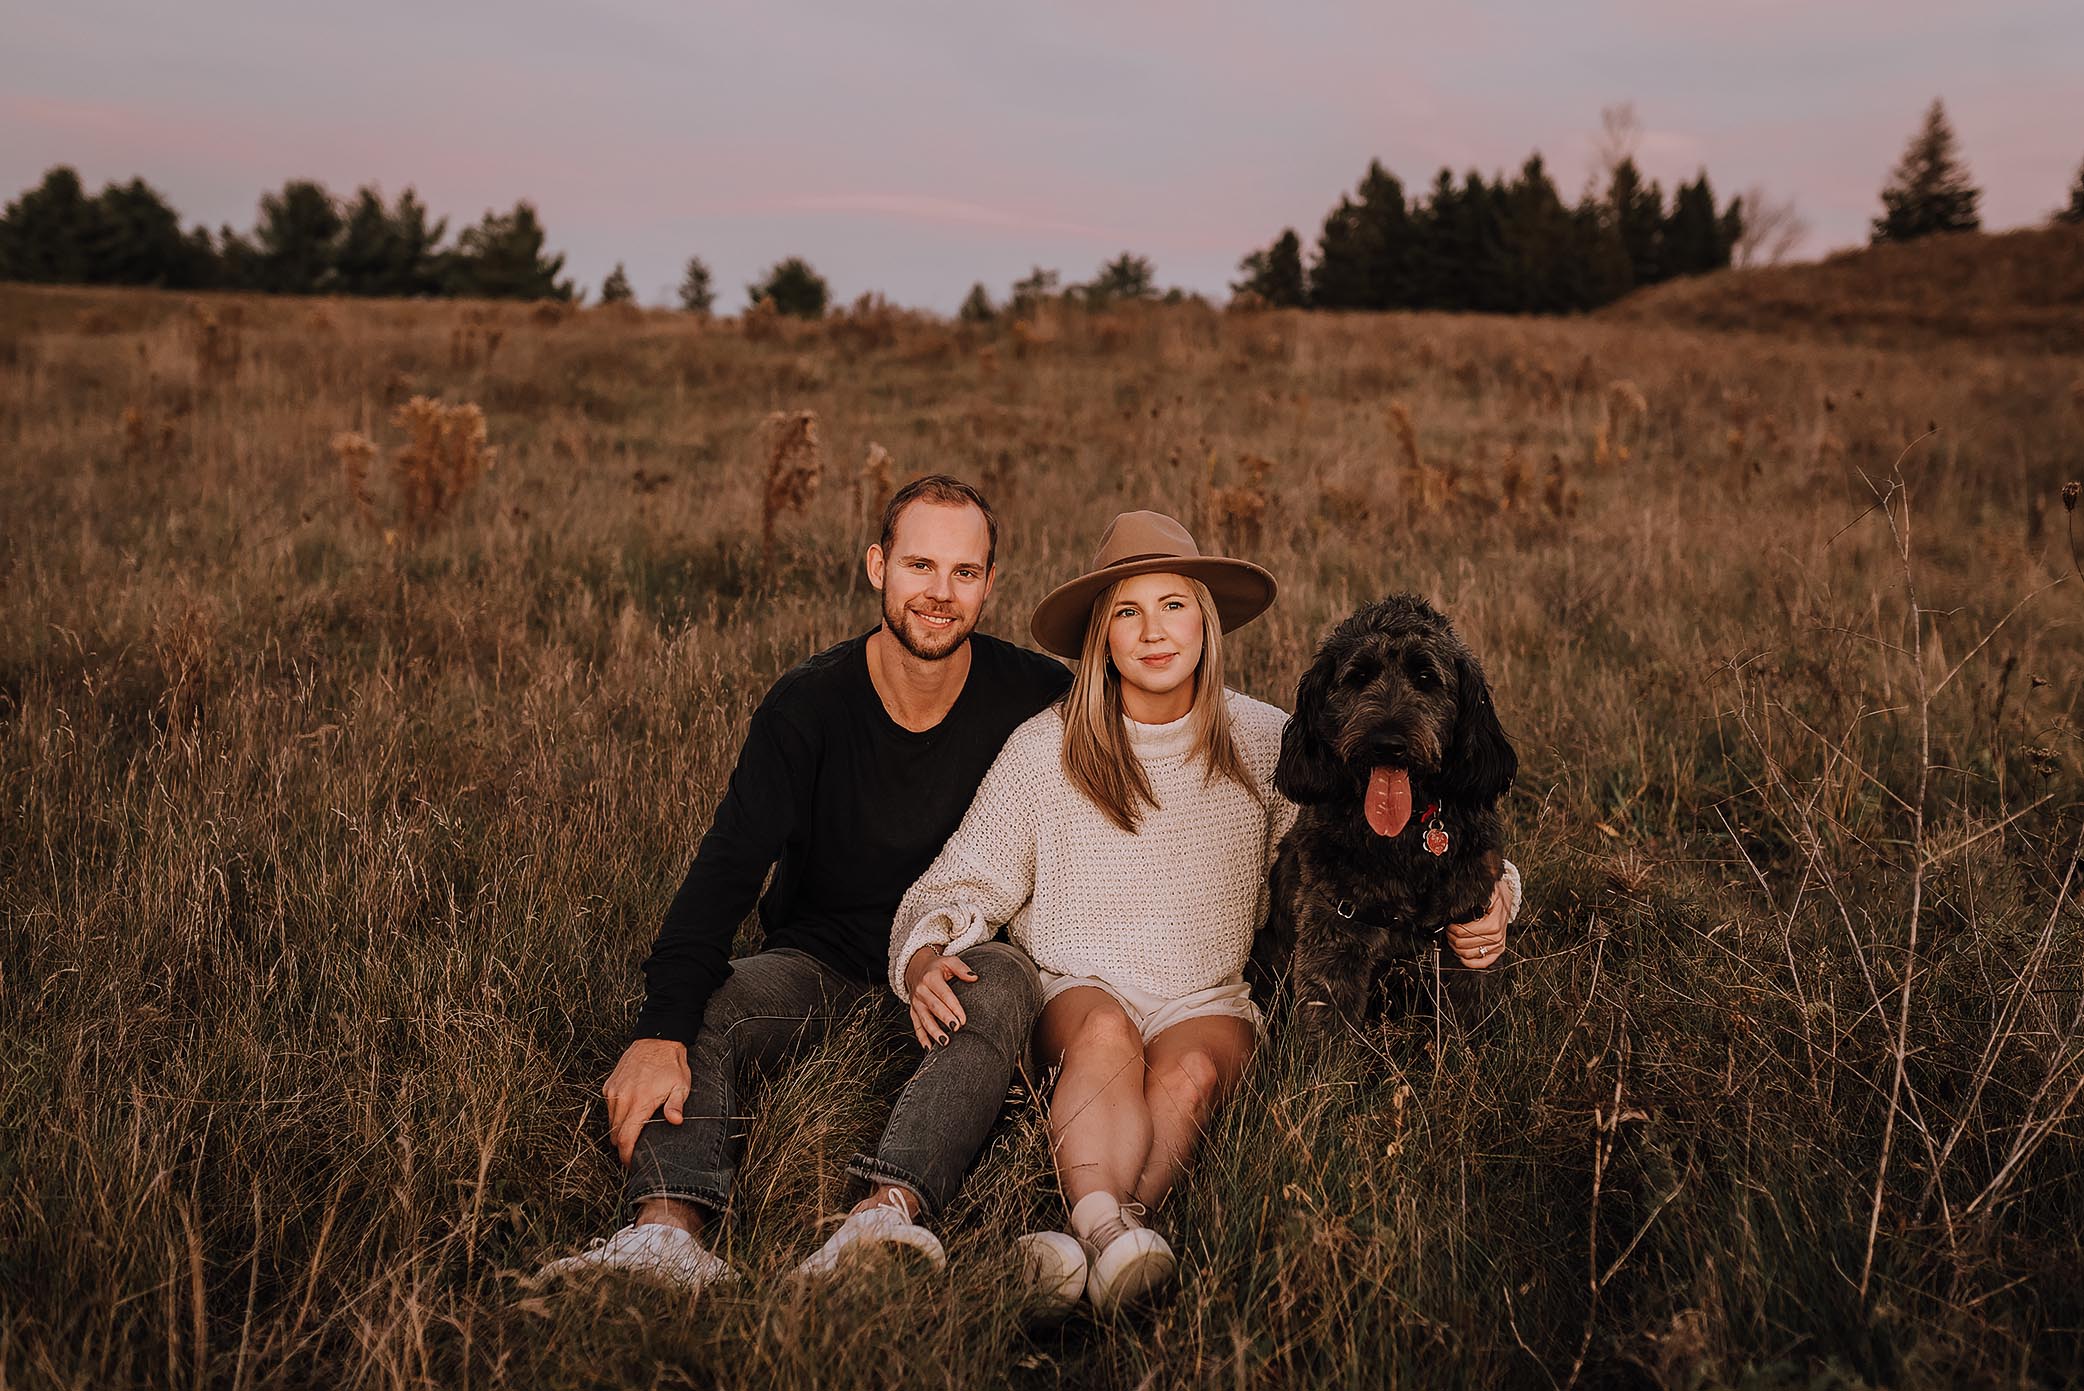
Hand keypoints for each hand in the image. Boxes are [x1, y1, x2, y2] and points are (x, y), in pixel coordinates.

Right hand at [602, 1037, 690, 1166]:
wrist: (657, 1040)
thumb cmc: (672, 1065)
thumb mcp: (681, 1086)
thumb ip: (675, 1105)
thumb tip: (676, 1121)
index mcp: (640, 1102)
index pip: (626, 1138)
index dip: (626, 1156)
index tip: (631, 1164)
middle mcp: (622, 1098)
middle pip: (615, 1134)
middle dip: (622, 1147)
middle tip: (634, 1152)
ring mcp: (614, 1091)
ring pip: (610, 1122)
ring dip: (619, 1131)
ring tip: (633, 1134)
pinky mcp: (609, 1085)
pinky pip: (609, 1107)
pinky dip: (616, 1115)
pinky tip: (629, 1113)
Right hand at [904, 945, 976, 1048]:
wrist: (916, 968)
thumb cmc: (937, 967)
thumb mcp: (949, 961)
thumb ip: (962, 968)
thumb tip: (974, 977)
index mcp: (931, 978)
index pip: (944, 994)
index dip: (953, 1007)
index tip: (963, 1019)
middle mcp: (921, 991)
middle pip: (934, 1007)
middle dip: (944, 1019)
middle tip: (955, 1029)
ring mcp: (916, 1002)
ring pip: (924, 1019)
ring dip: (933, 1031)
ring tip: (944, 1042)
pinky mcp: (913, 1011)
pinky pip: (916, 1026)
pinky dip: (922, 1038)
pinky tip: (929, 1048)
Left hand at [1446, 882, 1508, 969]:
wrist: (1507, 901)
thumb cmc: (1496, 897)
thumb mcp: (1486, 894)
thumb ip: (1471, 901)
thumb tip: (1456, 907)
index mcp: (1493, 924)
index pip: (1465, 932)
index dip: (1453, 929)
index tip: (1449, 925)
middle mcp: (1497, 937)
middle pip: (1464, 944)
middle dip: (1452, 938)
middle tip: (1449, 931)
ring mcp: (1498, 946)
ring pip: (1469, 954)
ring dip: (1456, 948)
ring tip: (1453, 939)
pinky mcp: (1498, 951)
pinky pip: (1483, 963)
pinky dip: (1470, 962)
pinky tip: (1461, 955)